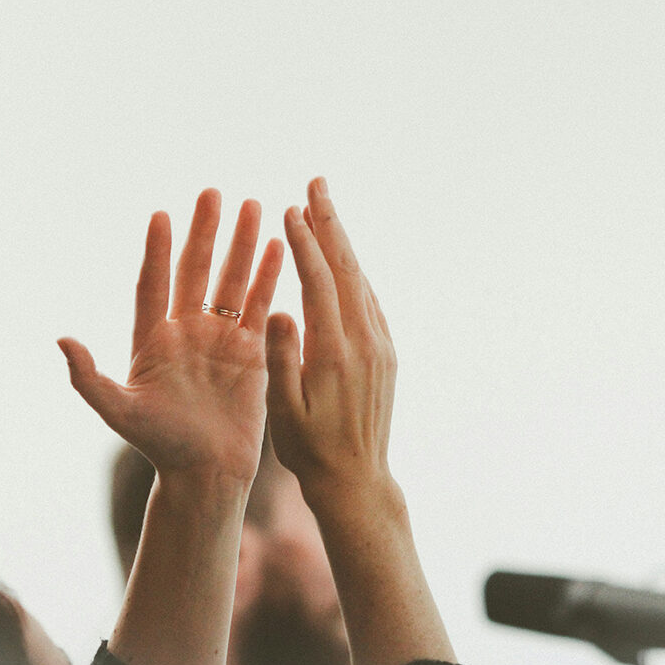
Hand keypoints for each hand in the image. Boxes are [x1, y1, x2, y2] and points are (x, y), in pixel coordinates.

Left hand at [59, 189, 283, 484]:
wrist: (207, 474)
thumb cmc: (161, 446)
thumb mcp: (119, 413)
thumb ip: (89, 378)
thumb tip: (61, 341)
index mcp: (153, 341)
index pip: (154, 284)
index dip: (156, 251)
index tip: (160, 215)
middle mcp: (187, 333)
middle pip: (196, 271)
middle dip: (206, 232)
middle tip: (214, 193)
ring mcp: (221, 340)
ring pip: (232, 281)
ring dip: (243, 245)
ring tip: (256, 206)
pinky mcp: (252, 353)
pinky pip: (261, 307)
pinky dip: (270, 277)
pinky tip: (280, 248)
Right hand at [265, 177, 397, 498]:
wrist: (356, 480)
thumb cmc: (309, 449)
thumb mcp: (284, 411)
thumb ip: (281, 358)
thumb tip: (278, 309)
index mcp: (335, 352)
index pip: (319, 282)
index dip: (304, 243)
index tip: (289, 210)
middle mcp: (365, 342)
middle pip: (347, 269)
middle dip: (330, 223)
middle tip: (316, 184)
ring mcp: (380, 346)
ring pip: (360, 280)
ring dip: (342, 243)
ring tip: (324, 210)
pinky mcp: (386, 354)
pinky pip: (368, 300)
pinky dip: (353, 271)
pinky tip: (342, 259)